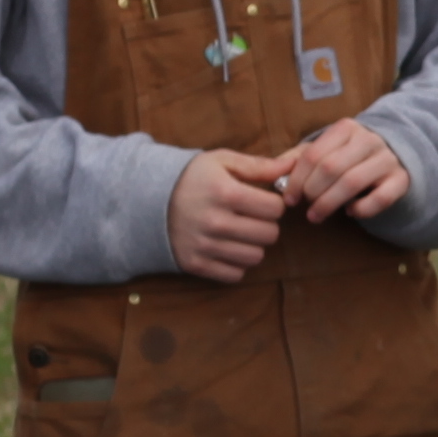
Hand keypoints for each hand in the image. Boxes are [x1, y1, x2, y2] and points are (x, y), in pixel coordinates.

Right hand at [169, 147, 292, 282]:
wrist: (145, 199)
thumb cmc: (190, 177)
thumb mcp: (221, 162)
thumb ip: (259, 166)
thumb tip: (292, 165)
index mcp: (225, 193)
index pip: (275, 209)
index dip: (273, 204)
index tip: (262, 201)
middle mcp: (216, 222)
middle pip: (269, 235)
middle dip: (266, 225)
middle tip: (252, 218)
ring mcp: (204, 246)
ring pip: (255, 257)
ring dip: (253, 245)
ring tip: (240, 232)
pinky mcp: (195, 264)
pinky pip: (235, 274)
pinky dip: (236, 264)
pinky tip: (227, 248)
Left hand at [273, 115, 416, 224]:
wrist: (396, 154)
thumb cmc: (349, 156)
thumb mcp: (324, 150)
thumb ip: (298, 158)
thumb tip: (272, 173)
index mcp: (346, 128)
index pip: (314, 155)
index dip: (296, 179)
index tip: (288, 199)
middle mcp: (369, 139)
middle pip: (331, 168)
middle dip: (312, 192)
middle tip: (305, 208)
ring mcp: (388, 159)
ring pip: (353, 182)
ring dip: (330, 203)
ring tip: (317, 216)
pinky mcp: (401, 179)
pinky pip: (381, 197)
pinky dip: (363, 209)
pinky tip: (351, 212)